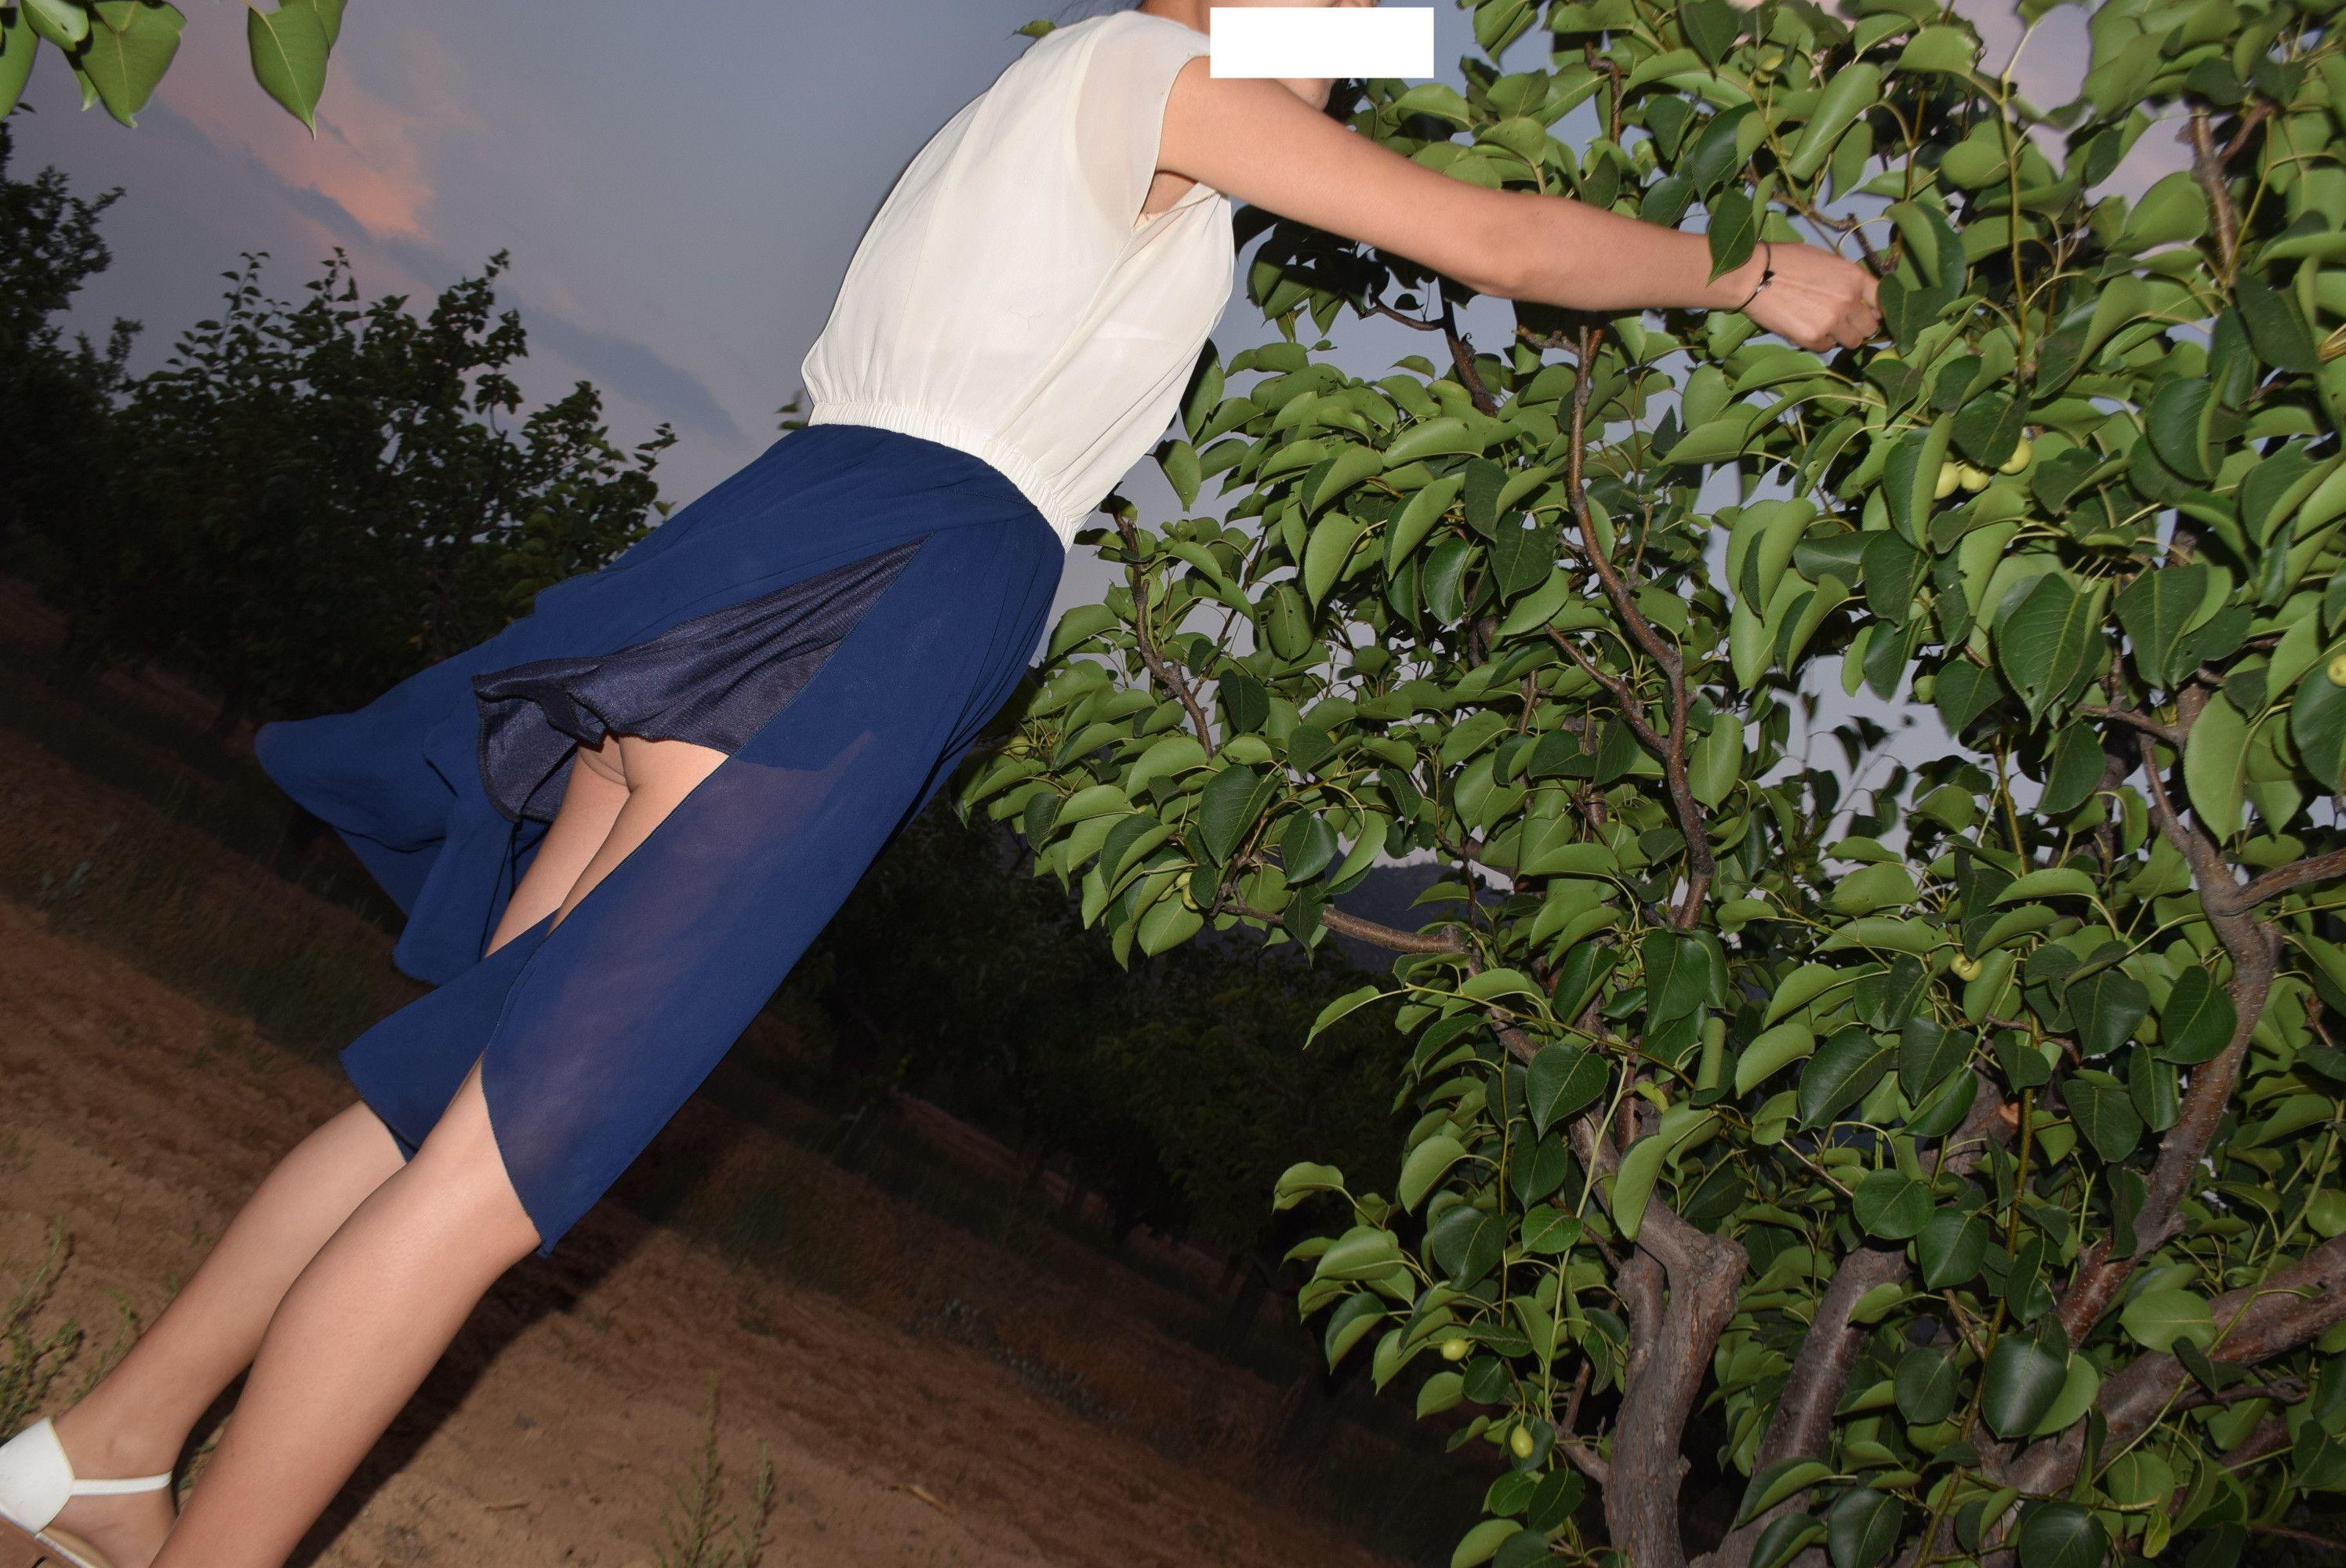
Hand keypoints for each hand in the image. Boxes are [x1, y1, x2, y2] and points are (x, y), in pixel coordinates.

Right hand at [1733, 241, 1881, 352]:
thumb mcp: (1826, 260)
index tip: (1869, 312)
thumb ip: (1846, 280)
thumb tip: (1858, 297)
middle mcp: (1849, 300)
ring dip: (1841, 337)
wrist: (1754, 275)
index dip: (1876, 309)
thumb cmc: (1787, 261)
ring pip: (1852, 342)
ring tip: (1823, 326)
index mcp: (1854, 277)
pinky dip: (1819, 341)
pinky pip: (1827, 347)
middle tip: (1843, 322)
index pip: (1882, 300)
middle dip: (1859, 326)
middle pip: (1870, 327)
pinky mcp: (1813, 338)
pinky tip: (1805, 327)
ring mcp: (1832, 321)